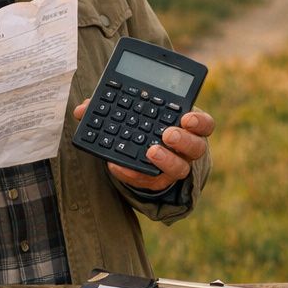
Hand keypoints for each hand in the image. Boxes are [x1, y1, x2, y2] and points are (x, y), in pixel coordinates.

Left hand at [73, 99, 214, 193]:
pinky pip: (149, 182)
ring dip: (166, 160)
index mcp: (187, 126)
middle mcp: (186, 149)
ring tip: (150, 152)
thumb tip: (82, 109)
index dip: (199, 122)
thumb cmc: (143, 124)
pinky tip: (117, 166)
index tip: (187, 117)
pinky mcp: (157, 181)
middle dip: (184, 140)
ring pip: (180, 169)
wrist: (142, 152)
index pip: (205, 124)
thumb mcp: (133, 110)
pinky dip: (132, 174)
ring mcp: (174, 167)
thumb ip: (111, 104)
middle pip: (196, 148)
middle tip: (167, 134)